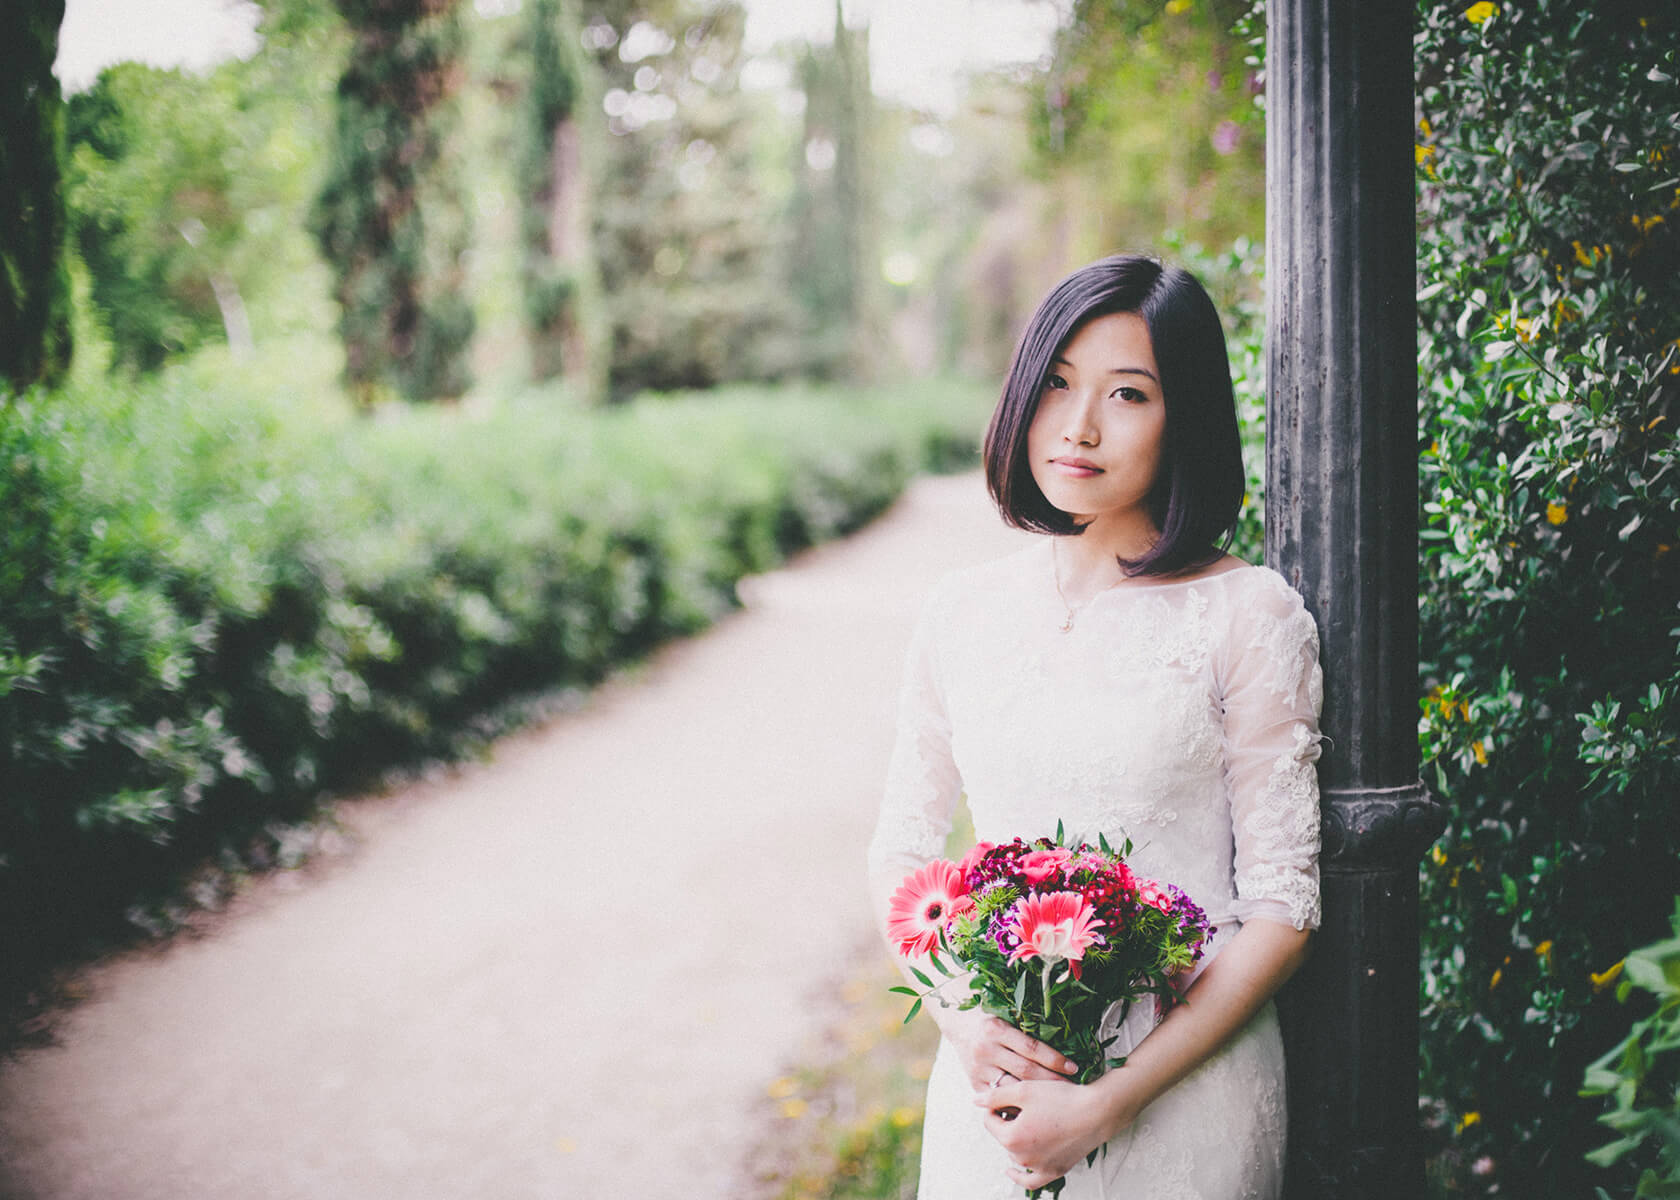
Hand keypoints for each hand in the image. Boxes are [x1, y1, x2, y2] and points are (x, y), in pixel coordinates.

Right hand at [933, 1005, 1077, 1093]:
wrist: (960, 1025)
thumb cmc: (992, 1020)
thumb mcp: (1006, 1017)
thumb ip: (1027, 1032)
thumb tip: (1064, 1046)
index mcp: (996, 1029)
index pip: (1031, 1048)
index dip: (1054, 1059)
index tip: (1074, 1068)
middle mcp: (986, 1049)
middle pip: (1025, 1070)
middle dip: (1051, 1081)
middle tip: (1072, 1088)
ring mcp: (979, 1068)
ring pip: (1013, 1088)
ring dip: (1036, 1097)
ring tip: (1057, 1102)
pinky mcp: (975, 1083)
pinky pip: (999, 1099)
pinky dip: (1017, 1105)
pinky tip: (1034, 1110)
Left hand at [976, 1076, 1130, 1188]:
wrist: (1096, 1112)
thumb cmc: (1062, 1099)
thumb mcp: (1024, 1090)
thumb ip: (996, 1095)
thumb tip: (975, 1101)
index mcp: (1011, 1138)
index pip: (989, 1120)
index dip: (996, 1105)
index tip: (1008, 1096)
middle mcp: (1022, 1157)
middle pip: (1002, 1136)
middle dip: (1007, 1122)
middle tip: (1023, 1106)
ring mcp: (1038, 1167)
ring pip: (1015, 1154)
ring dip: (1017, 1140)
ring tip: (1033, 1121)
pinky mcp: (1054, 1172)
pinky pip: (1030, 1179)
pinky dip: (1020, 1175)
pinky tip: (1011, 1170)